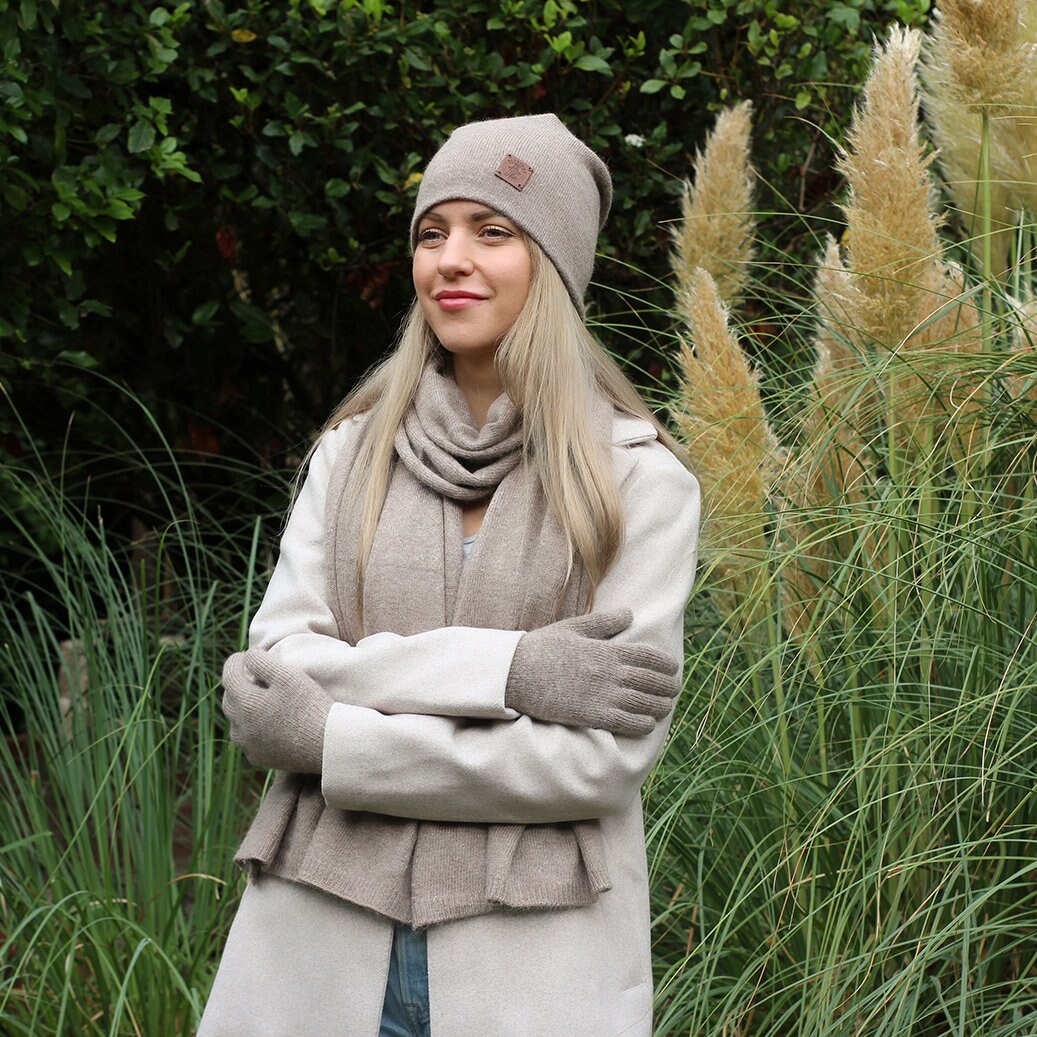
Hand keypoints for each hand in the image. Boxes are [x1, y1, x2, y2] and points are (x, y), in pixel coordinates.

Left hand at [221, 649, 332, 772]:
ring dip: (242, 708)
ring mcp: (248, 746)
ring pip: (236, 721)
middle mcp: (240, 727)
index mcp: (245, 703)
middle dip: (237, 684)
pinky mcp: (260, 759)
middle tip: (252, 675)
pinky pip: (248, 740)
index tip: (244, 655)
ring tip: (259, 699)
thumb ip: (262, 661)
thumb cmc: (310, 706)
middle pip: (229, 699)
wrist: (328, 745)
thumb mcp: (288, 675)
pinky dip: (253, 728)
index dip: (235, 661)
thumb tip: (248, 655)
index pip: (228, 675)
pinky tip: (268, 723)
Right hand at [505, 608, 679, 735]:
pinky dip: (642, 724)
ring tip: (665, 707)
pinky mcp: (591, 716)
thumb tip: (629, 614)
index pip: (649, 656)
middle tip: (674, 689)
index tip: (672, 667)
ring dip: (660, 706)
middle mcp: (609, 673)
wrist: (514, 674)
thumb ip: (604, 622)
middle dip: (668, 686)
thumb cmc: (542, 648)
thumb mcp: (573, 628)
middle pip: (651, 681)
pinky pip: (625, 723)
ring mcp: (602, 696)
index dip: (666, 663)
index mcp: (607, 650)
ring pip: (643, 704)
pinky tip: (647, 724)